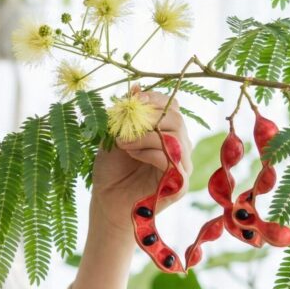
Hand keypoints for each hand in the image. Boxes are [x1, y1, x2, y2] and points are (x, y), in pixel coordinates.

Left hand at [90, 84, 192, 236]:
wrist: (107, 201)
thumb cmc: (111, 169)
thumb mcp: (114, 135)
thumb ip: (126, 114)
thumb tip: (136, 87)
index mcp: (165, 132)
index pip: (172, 106)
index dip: (155, 99)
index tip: (134, 99)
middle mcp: (179, 146)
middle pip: (176, 118)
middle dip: (149, 117)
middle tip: (125, 125)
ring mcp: (182, 165)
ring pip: (174, 136)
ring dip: (145, 135)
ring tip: (122, 142)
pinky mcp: (180, 183)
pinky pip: (171, 159)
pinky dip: (149, 152)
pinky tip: (131, 154)